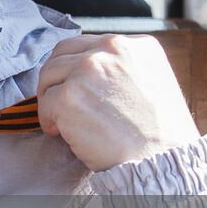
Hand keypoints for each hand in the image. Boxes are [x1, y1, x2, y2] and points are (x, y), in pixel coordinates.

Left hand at [36, 34, 199, 171]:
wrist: (160, 162)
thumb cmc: (158, 133)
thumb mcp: (153, 83)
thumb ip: (123, 68)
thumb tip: (87, 68)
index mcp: (134, 45)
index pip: (87, 45)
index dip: (75, 68)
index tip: (75, 87)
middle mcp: (111, 49)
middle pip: (62, 54)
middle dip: (56, 79)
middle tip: (58, 101)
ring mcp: (88, 70)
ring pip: (49, 74)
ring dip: (49, 97)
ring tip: (60, 118)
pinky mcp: (70, 95)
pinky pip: (45, 102)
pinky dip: (47, 118)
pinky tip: (60, 132)